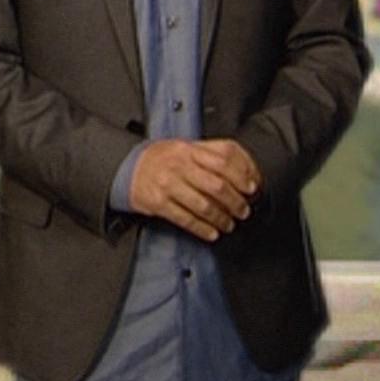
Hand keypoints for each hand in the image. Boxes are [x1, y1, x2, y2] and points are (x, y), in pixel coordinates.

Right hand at [128, 139, 258, 241]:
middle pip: (217, 185)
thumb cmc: (162, 159)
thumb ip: (213, 153)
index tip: (251, 188)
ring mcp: (168, 184)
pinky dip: (202, 229)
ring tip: (229, 224)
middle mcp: (179, 165)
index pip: (223, 159)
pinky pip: (186, 219)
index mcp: (189, 149)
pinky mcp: (158, 203)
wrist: (128, 168)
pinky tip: (211, 233)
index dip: (242, 175)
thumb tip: (245, 169)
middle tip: (243, 210)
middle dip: (235, 202)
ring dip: (221, 218)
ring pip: (203, 205)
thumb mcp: (186, 147)